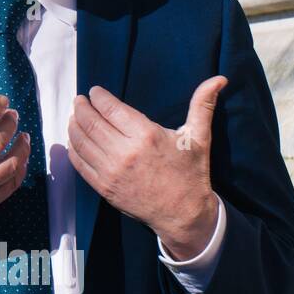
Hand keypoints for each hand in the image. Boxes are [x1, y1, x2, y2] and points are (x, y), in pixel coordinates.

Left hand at [67, 76, 226, 259]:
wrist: (184, 214)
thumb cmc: (191, 173)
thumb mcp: (198, 137)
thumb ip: (202, 105)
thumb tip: (219, 79)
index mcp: (146, 135)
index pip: (110, 108)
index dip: (98, 97)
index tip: (94, 91)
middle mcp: (125, 152)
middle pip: (91, 122)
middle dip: (81, 107)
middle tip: (79, 100)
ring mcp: (111, 171)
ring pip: (81, 141)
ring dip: (74, 125)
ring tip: (74, 116)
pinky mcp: (104, 187)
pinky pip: (80, 163)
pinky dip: (73, 148)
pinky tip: (74, 140)